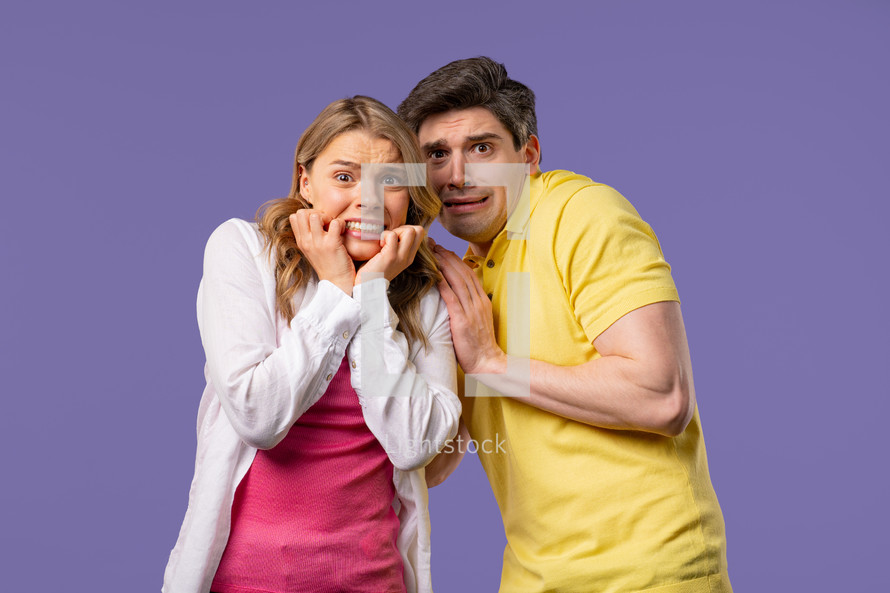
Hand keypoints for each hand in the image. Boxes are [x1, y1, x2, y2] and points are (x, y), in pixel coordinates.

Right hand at [289, 210, 354, 293]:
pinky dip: (340, 223)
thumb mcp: (312, 250)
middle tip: (327, 223)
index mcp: (301, 242)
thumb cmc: (328, 264)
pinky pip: (334, 222)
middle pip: (302, 213)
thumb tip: (311, 218)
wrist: (337, 282)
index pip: (295, 217)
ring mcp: (318, 243)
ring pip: (315, 215)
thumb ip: (309, 235)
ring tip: (334, 227)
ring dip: (328, 217)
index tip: (319, 223)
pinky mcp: (331, 244)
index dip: (308, 214)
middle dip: (317, 213)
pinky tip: (342, 231)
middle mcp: (306, 241)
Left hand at [355, 225, 424, 284]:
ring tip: (385, 242)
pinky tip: (379, 245)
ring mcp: (401, 256)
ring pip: (410, 231)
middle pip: (419, 230)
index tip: (394, 237)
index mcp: (409, 256)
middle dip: (403, 228)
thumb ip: (395, 246)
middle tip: (390, 238)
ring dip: (395, 231)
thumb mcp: (390, 258)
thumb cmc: (374, 271)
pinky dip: (384, 235)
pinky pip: (392, 235)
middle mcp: (408, 257)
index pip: (420, 234)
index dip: (406, 229)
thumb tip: (393, 231)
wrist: (367, 288)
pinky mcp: (391, 256)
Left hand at [432, 245, 506, 374]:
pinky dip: (443, 284)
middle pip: (463, 272)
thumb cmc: (479, 344)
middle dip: (448, 256)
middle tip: (435, 244)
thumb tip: (456, 297)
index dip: (456, 260)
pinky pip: (452, 298)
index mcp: (482, 300)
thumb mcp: (478, 320)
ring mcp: (471, 310)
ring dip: (444, 264)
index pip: (469, 274)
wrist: (487, 362)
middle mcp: (478, 301)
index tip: (444, 249)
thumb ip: (469, 307)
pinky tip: (435, 275)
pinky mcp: (462, 320)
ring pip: (458, 281)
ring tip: (433, 252)